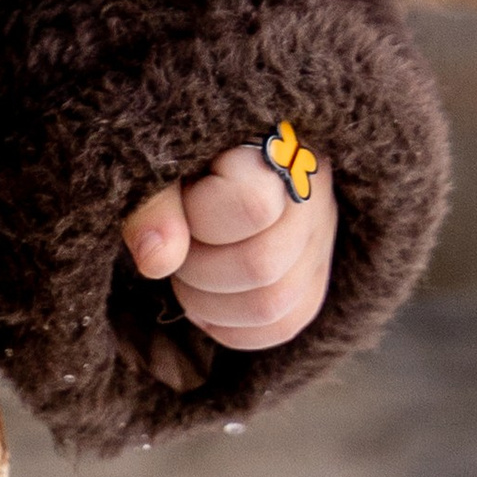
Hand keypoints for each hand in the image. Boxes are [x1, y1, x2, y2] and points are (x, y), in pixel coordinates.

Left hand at [121, 143, 337, 353]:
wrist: (214, 155)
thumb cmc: (186, 154)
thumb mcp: (164, 162)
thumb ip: (156, 203)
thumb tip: (156, 262)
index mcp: (275, 148)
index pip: (252, 206)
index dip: (199, 221)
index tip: (179, 203)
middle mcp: (311, 194)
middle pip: (262, 266)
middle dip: (197, 270)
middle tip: (174, 247)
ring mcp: (321, 239)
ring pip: (273, 308)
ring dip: (209, 305)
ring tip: (186, 275)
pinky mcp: (316, 276)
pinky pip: (283, 325)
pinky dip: (232, 328)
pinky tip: (205, 302)